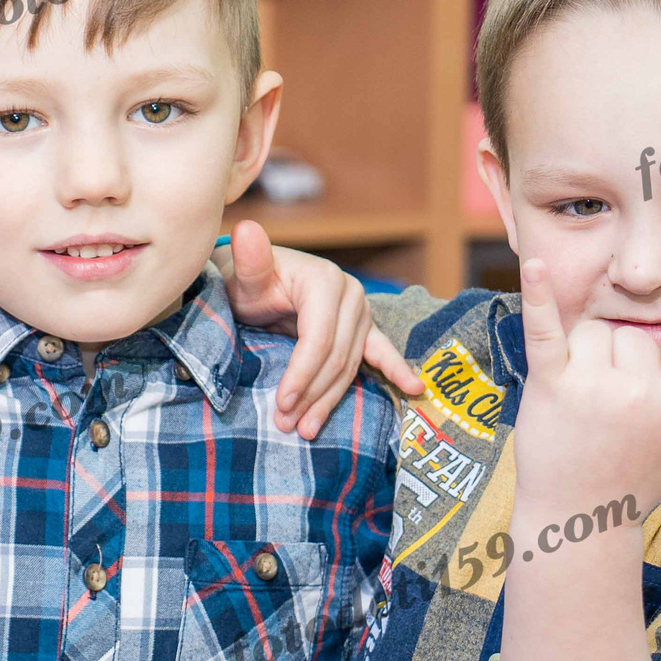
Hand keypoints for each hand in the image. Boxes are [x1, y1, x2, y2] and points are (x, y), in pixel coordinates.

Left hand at [214, 221, 422, 436]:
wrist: (254, 282)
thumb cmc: (247, 282)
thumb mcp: (245, 274)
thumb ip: (249, 259)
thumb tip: (246, 230)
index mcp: (326, 281)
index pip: (319, 340)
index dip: (302, 374)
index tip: (282, 403)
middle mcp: (351, 294)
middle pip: (336, 358)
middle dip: (312, 395)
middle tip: (287, 426)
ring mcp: (360, 312)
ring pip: (350, 366)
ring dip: (330, 400)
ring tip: (305, 430)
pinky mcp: (363, 327)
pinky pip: (380, 352)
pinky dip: (395, 371)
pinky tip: (415, 388)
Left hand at [509, 253, 660, 537]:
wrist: (576, 520)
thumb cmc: (636, 485)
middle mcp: (641, 392)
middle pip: (635, 336)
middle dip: (621, 359)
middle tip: (607, 404)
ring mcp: (594, 388)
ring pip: (596, 332)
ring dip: (586, 353)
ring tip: (581, 398)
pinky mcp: (550, 386)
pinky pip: (545, 330)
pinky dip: (537, 297)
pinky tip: (537, 265)